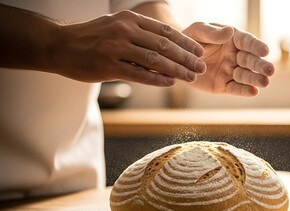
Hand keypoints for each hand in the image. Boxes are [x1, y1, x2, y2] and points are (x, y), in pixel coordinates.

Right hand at [53, 10, 206, 85]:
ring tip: (190, 78)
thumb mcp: (117, 26)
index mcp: (130, 19)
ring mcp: (116, 48)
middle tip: (201, 68)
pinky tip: (170, 83)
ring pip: (155, 60)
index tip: (199, 52)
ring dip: (176, 70)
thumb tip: (167, 47)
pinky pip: (139, 75)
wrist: (60, 45)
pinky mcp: (108, 66)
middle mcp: (125, 30)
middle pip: (164, 45)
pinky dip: (157, 79)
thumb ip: (140, 34)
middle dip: (186, 58)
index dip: (185, 42)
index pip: (165, 31)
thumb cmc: (93, 38)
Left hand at [183, 22, 273, 96]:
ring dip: (255, 79)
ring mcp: (230, 71)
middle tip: (270, 70)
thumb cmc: (190, 40)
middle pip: (250, 61)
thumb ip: (212, 33)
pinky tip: (253, 92)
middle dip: (260, 66)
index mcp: (233, 39)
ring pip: (245, 76)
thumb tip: (229, 31)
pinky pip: (235, 89)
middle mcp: (235, 56)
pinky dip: (244, 91)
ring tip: (265, 82)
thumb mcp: (198, 31)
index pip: (247, 42)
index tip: (265, 51)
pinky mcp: (223, 86)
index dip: (256, 46)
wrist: (178, 58)